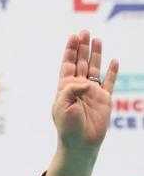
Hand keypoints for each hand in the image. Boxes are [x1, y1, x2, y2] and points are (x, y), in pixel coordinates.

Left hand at [46, 31, 118, 175]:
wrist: (80, 143)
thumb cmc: (68, 127)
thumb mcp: (62, 105)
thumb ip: (70, 88)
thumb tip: (85, 81)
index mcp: (65, 89)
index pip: (68, 66)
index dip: (70, 52)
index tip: (73, 37)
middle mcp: (79, 88)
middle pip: (81, 63)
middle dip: (82, 47)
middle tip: (84, 32)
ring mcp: (92, 93)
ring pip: (95, 68)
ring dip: (96, 54)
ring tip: (97, 39)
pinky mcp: (105, 99)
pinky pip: (110, 82)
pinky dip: (112, 72)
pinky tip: (114, 61)